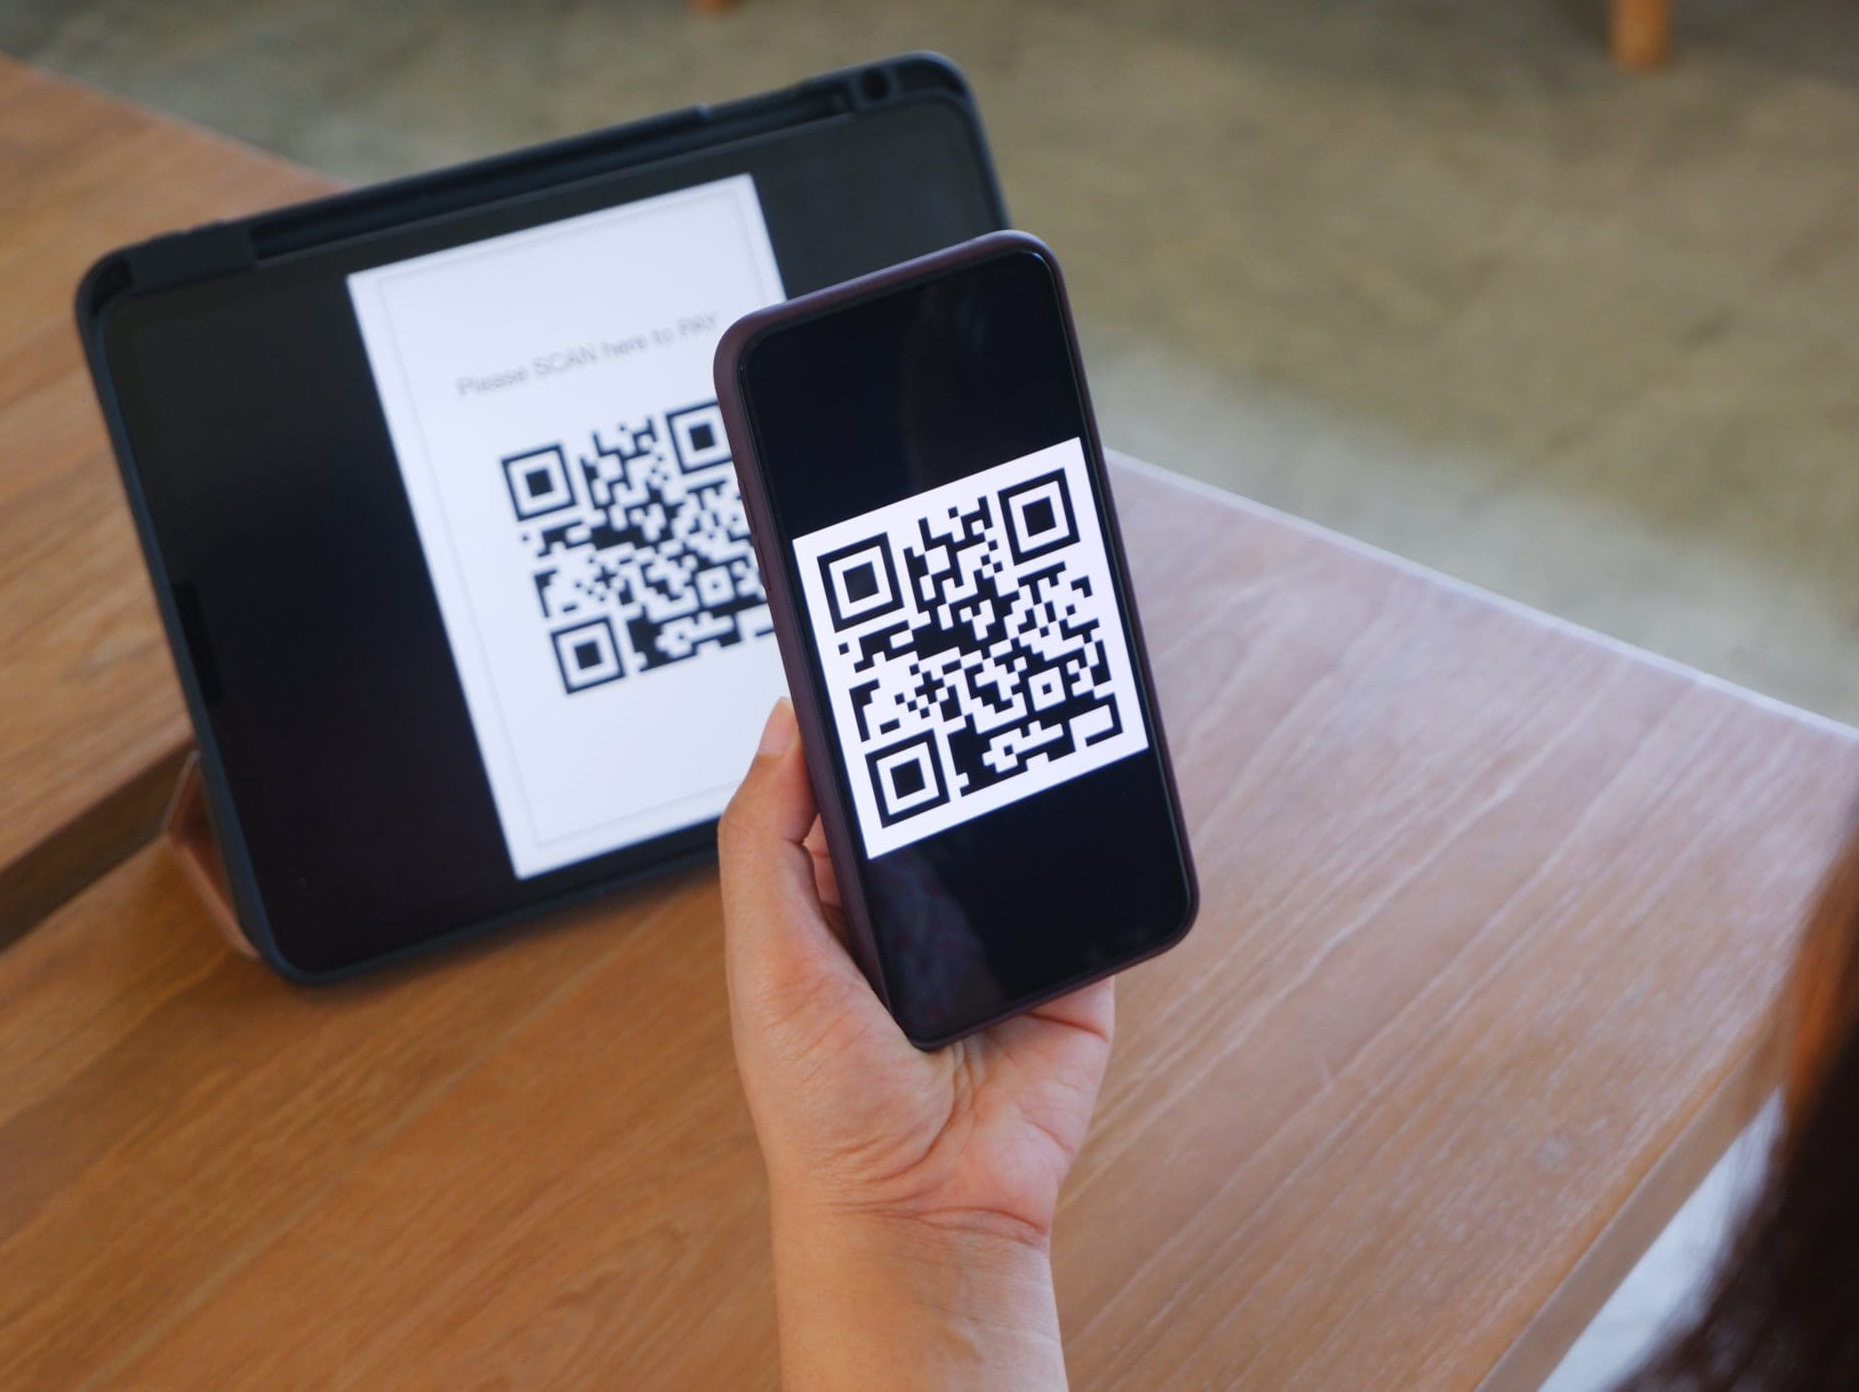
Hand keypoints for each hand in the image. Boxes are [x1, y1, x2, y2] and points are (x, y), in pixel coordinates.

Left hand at [719, 699, 1114, 1390]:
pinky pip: (1091, 894)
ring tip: (1030, 722)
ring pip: (1021, 833)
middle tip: (966, 660)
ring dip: (1027, 791)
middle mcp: (917, 912)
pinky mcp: (1068, 971)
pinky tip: (1089, 807)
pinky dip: (1094, 855)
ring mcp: (997, 939)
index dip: (865, 723)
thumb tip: (784, 723)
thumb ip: (764, 840)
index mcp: (834, 902)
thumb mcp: (768, 957)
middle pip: (943, 797)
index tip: (879, 647)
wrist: (926, 1211)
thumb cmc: (826, 1111)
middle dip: (956, 743)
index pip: (853, 785)